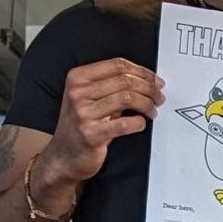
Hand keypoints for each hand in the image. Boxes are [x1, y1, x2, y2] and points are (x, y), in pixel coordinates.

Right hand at [33, 57, 163, 199]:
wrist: (63, 156)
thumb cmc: (81, 126)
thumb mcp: (88, 98)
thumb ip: (111, 86)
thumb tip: (146, 80)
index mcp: (77, 78)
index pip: (117, 65)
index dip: (142, 71)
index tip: (156, 80)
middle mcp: (78, 93)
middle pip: (125, 80)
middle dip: (149, 88)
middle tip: (159, 97)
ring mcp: (83, 114)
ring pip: (127, 98)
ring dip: (147, 104)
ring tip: (152, 111)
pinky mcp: (91, 134)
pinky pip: (124, 124)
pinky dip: (138, 123)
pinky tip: (140, 124)